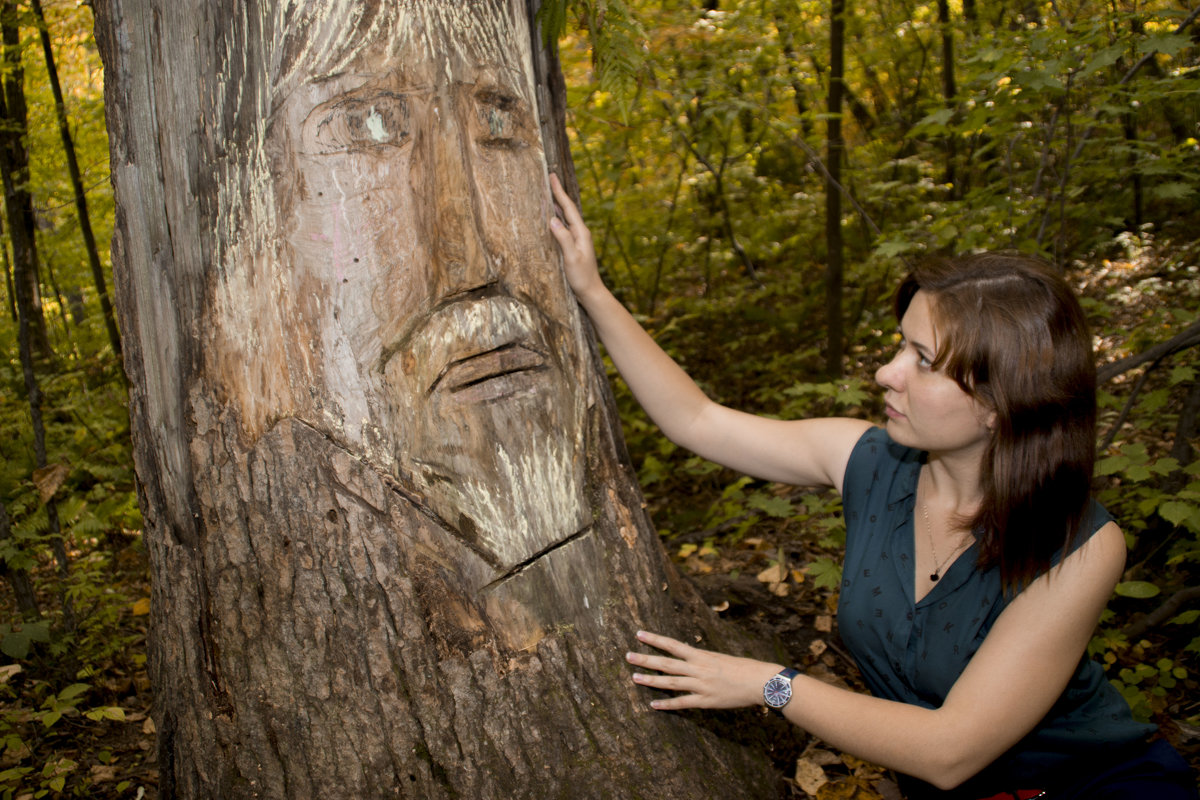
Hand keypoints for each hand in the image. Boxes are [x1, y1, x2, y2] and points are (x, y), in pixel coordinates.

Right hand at [547, 173, 604, 299]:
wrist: (590, 291)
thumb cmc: (581, 277)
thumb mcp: (571, 258)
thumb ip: (563, 239)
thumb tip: (552, 220)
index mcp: (581, 232)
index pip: (568, 207)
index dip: (559, 191)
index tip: (552, 176)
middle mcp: (580, 232)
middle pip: (567, 208)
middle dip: (558, 193)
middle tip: (550, 178)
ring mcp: (577, 239)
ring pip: (565, 216)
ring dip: (557, 204)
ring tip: (549, 193)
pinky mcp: (573, 245)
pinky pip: (564, 226)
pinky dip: (557, 217)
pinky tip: (552, 217)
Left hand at [626, 630, 781, 710]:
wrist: (759, 681)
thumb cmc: (742, 667)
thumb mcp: (719, 657)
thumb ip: (702, 659)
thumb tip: (688, 657)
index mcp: (701, 655)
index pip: (673, 644)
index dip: (655, 639)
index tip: (639, 633)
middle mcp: (698, 669)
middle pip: (666, 663)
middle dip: (646, 659)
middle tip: (628, 655)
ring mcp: (700, 685)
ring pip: (670, 682)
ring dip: (651, 680)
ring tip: (634, 677)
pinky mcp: (705, 701)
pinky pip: (682, 703)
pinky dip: (667, 704)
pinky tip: (653, 705)